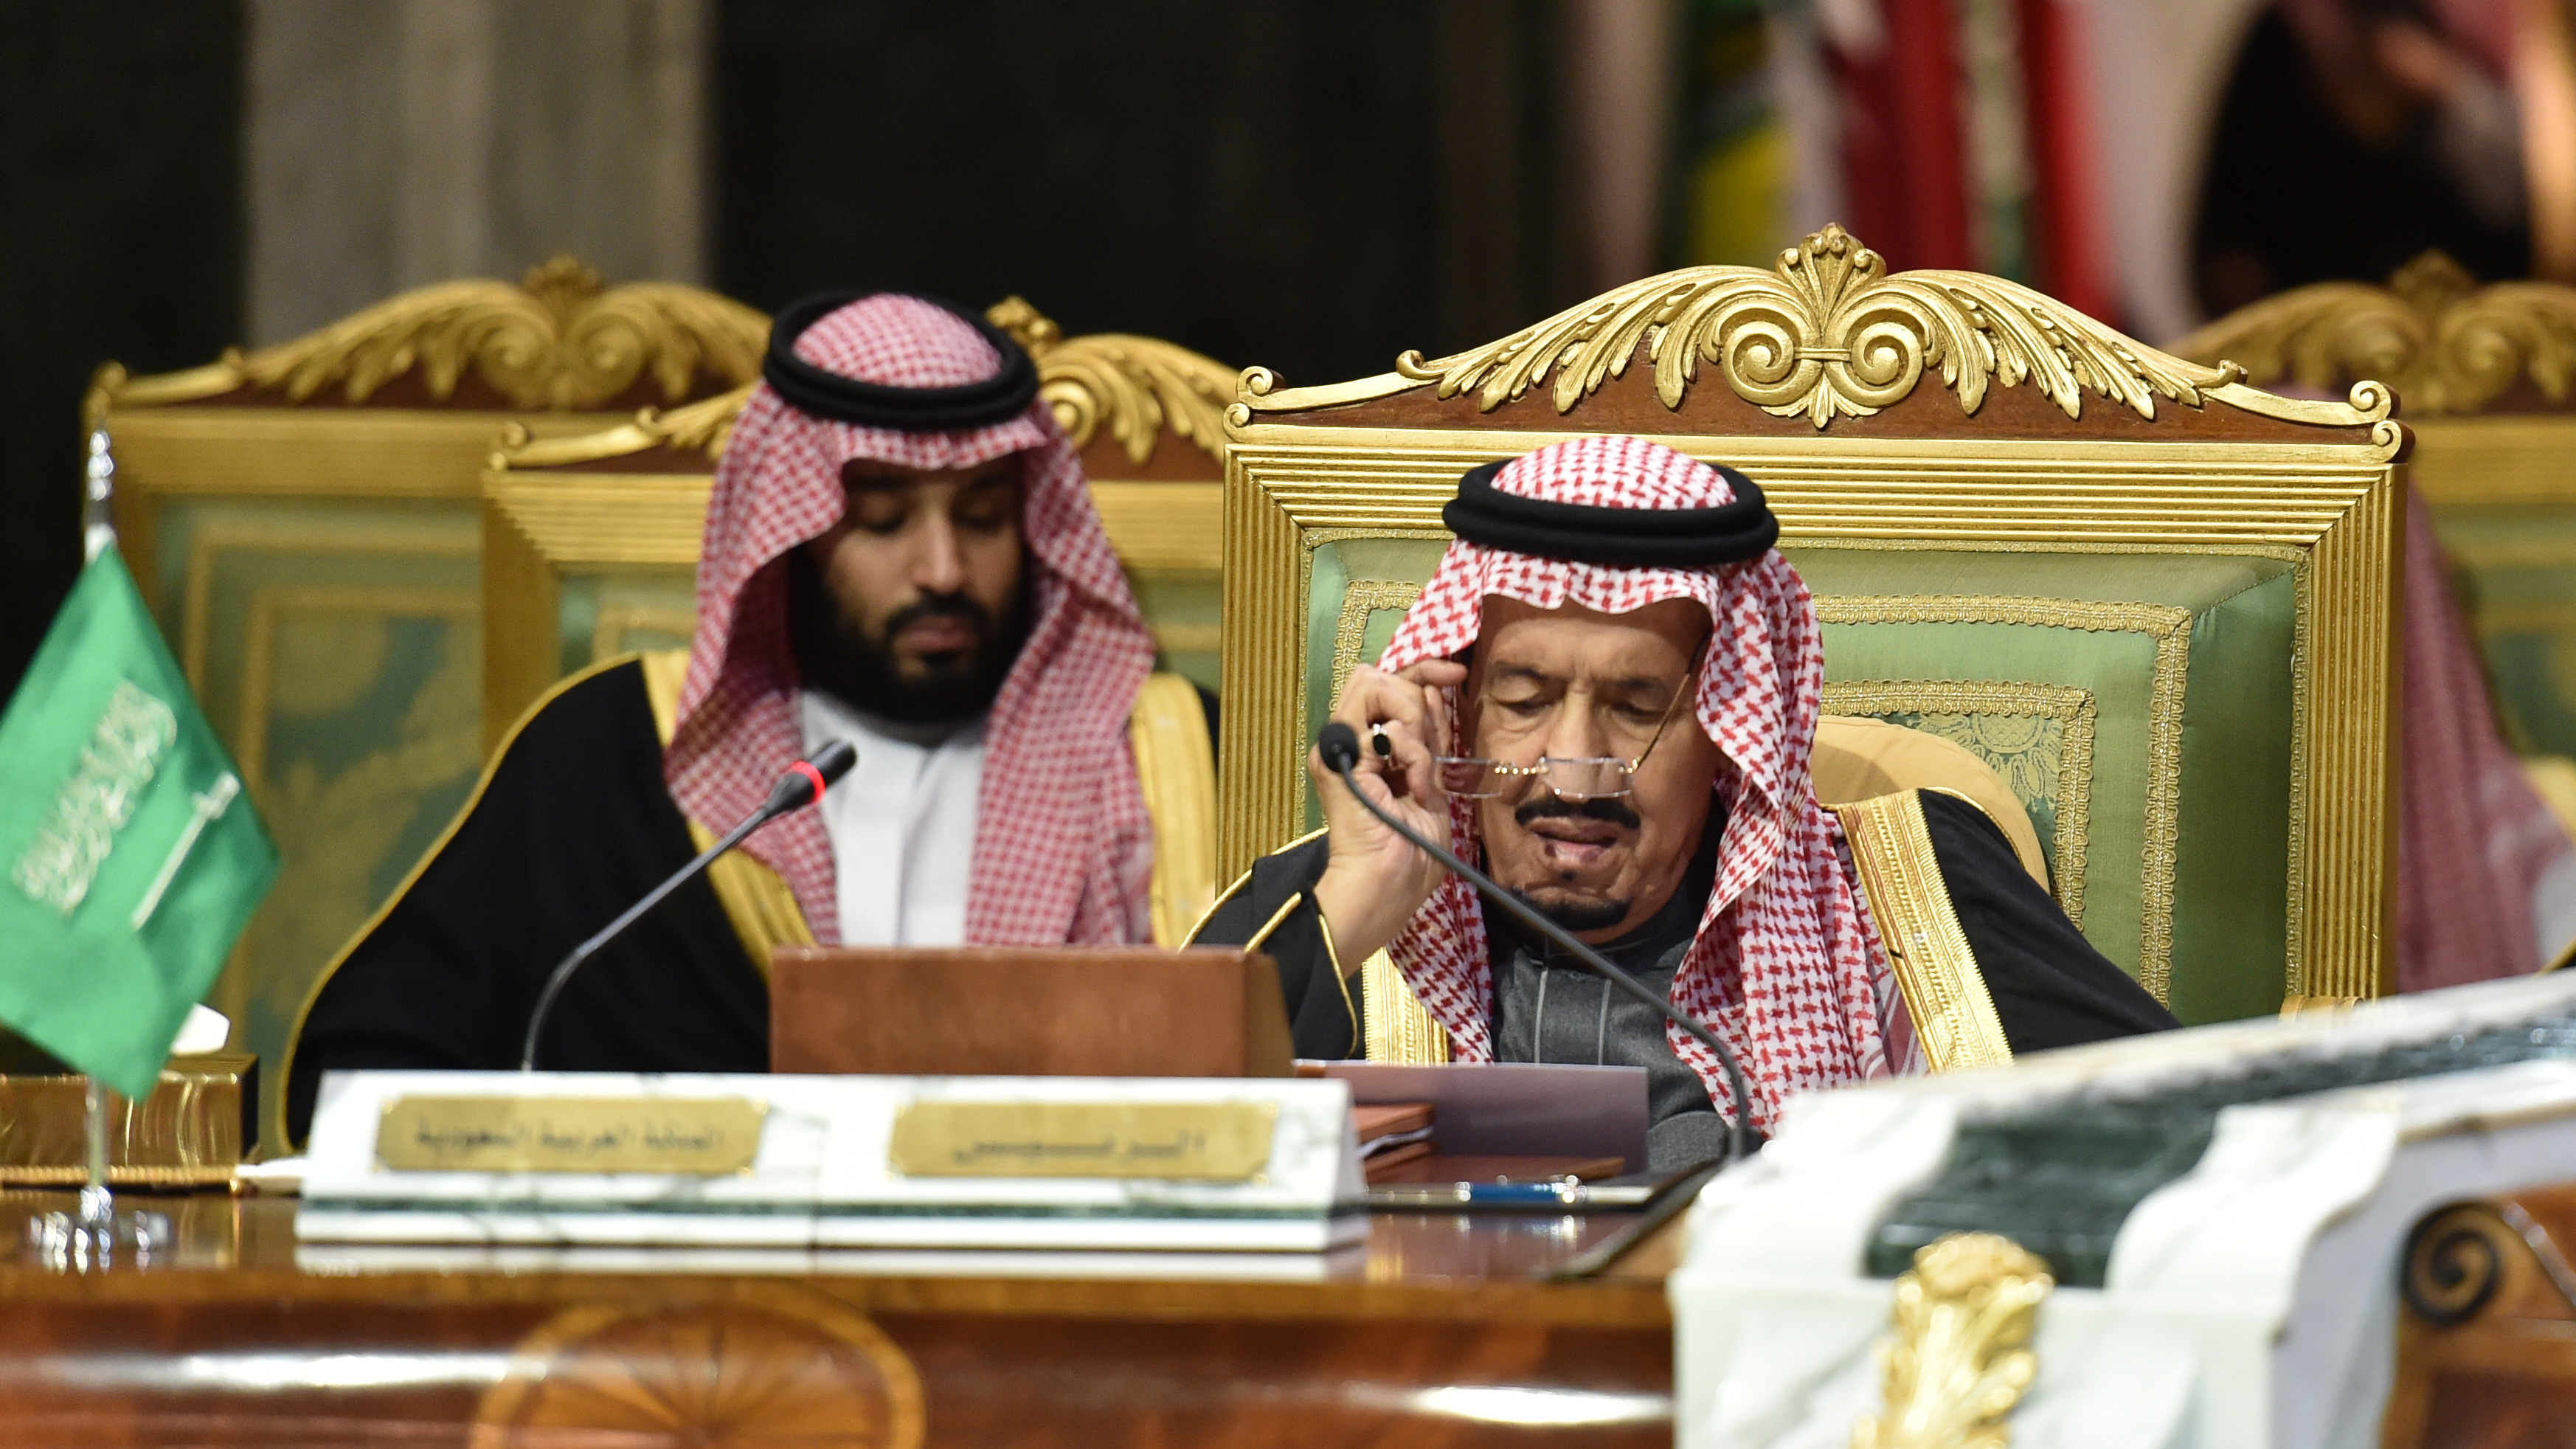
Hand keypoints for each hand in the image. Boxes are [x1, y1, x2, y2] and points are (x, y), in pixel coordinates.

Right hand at [1308, 659, 1468, 970]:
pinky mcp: (1337, 760)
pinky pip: (1383, 726)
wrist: (1387, 888)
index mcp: (1370, 749)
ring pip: (1374, 684)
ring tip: (1418, 773)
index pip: (1390, 685)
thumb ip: (1426, 739)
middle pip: (1380, 676)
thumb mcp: (1431, 782)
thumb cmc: (1412, 855)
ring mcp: (1338, 749)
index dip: (1424, 669)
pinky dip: (1412, 753)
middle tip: (1427, 755)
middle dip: (1417, 700)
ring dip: (1413, 722)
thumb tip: (1432, 690)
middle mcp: (1348, 743)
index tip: (1457, 673)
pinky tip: (1413, 788)